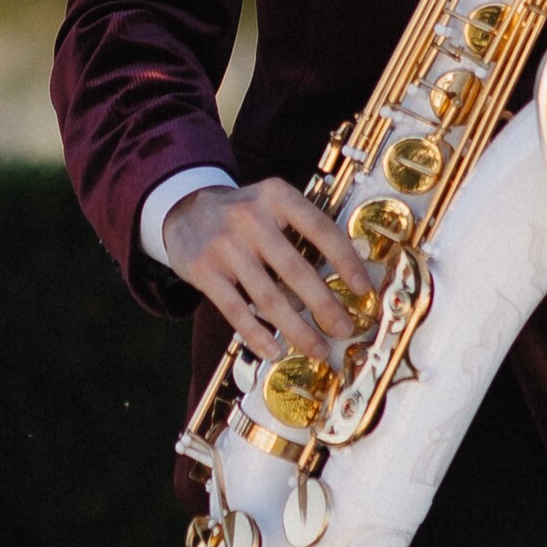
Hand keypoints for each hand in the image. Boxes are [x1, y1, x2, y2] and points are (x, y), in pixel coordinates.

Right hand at [165, 179, 378, 368]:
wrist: (184, 211)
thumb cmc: (244, 216)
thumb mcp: (273, 207)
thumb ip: (305, 231)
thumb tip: (347, 275)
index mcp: (276, 196)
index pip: (320, 229)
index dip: (345, 261)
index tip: (362, 288)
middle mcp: (250, 217)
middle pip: (295, 269)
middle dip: (324, 305)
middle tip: (344, 329)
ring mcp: (224, 245)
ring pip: (268, 297)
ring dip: (297, 329)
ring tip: (317, 348)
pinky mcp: (203, 270)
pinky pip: (236, 310)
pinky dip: (257, 334)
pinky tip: (274, 350)